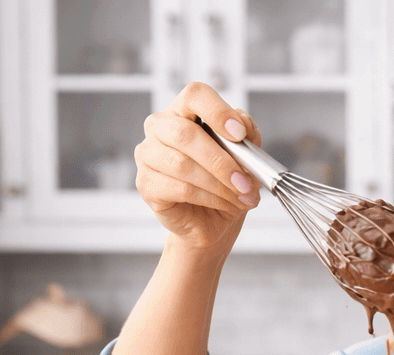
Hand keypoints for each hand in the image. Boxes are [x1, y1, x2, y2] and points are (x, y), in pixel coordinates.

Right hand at [135, 83, 261, 249]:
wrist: (212, 220)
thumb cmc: (224, 183)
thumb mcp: (245, 158)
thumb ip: (247, 136)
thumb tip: (244, 123)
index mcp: (184, 112)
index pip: (194, 95)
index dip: (217, 111)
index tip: (240, 134)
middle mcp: (160, 128)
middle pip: (186, 133)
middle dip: (222, 161)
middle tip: (246, 181)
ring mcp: (148, 155)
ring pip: (183, 165)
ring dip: (219, 184)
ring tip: (241, 196)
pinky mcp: (146, 184)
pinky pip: (180, 188)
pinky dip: (209, 198)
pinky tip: (225, 203)